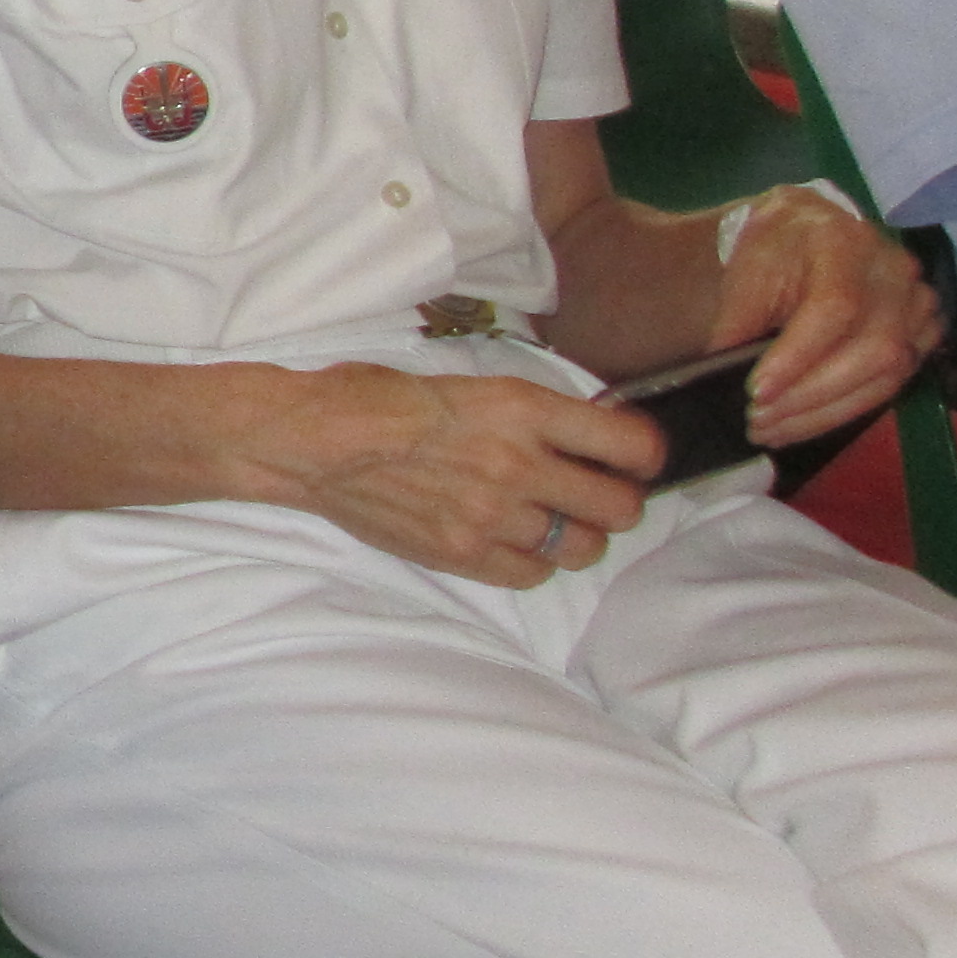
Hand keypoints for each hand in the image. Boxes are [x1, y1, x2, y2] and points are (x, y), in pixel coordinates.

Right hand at [271, 363, 661, 585]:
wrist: (311, 439)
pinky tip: (510, 539)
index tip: (633, 459)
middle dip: (614, 501)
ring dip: (574, 535)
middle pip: (620, 507)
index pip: (632, 446)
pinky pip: (534, 574)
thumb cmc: (377, 398)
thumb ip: (530, 413)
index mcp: (523, 408)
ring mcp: (492, 515)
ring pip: (582, 548)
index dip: (645, 457)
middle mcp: (518, 463)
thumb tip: (584, 434)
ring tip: (547, 520)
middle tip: (591, 494)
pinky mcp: (463, 553)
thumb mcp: (469, 383)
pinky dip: (532, 561)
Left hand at [713, 187, 940, 445]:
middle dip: (810, 395)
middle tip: (759, 419)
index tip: (757, 392)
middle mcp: (892, 272)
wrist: (805, 234)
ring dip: (824, 412)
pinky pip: (890, 385)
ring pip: (885, 375)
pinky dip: (840, 410)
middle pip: (871, 349)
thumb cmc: (772, 253)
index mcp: (844, 242)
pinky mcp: (920, 334)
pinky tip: (799, 424)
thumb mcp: (745, 272)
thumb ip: (737, 318)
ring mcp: (915, 304)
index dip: (797, 357)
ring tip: (771, 429)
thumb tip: (723, 370)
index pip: (834, 308)